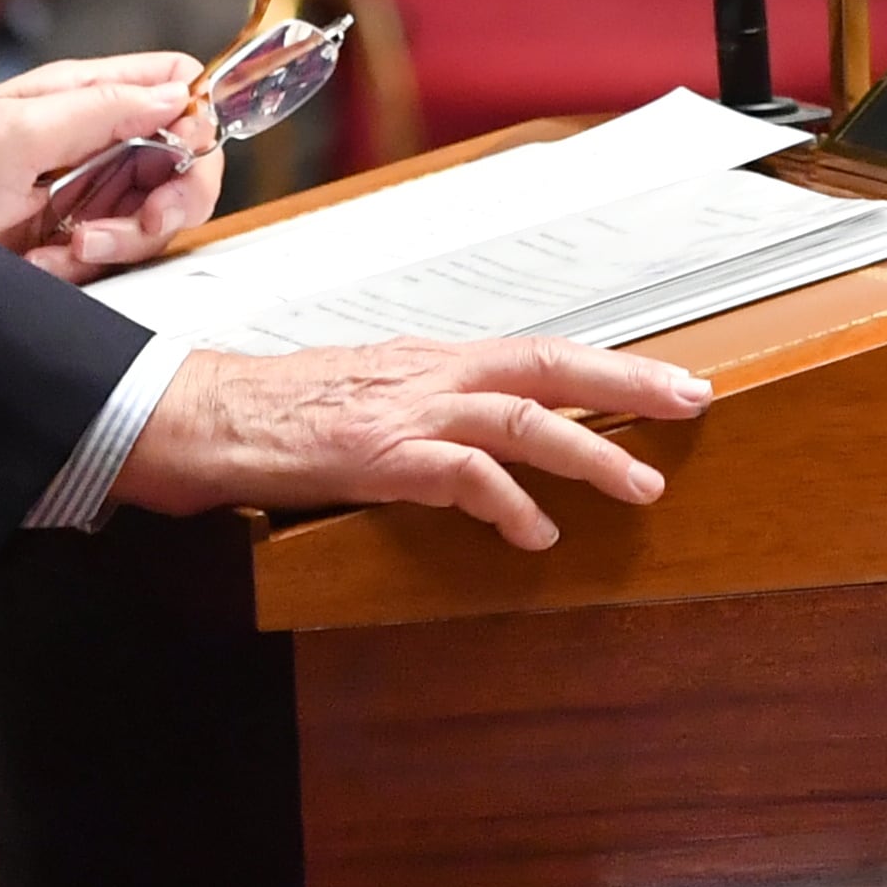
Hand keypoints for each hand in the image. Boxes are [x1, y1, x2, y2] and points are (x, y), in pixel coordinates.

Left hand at [0, 51, 218, 278]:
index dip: (197, 113)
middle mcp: (102, 139)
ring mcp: (97, 189)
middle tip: (148, 218)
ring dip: (127, 238)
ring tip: (77, 244)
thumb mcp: (21, 130)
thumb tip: (177, 98)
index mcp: (89, 94)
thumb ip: (102, 108)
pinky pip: (123, 253)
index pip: (177, 82)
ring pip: (162, 212)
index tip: (185, 150)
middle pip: (188, 157)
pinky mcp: (86, 235)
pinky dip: (94, 262)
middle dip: (177, 195)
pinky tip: (54, 258)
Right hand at [113, 336, 711, 548]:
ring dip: (588, 449)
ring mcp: (402, 411)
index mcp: (430, 361)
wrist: (193, 415)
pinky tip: (534, 532)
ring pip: (520, 416)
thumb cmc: (271, 414)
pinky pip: (457, 472)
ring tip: (639, 485)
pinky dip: (506, 500)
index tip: (669, 381)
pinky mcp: (372, 453)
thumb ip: (428, 417)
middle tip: (692, 403)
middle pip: (548, 365)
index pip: (538, 354)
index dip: (609, 366)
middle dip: (628, 383)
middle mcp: (427, 374)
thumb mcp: (366, 400)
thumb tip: (484, 448)